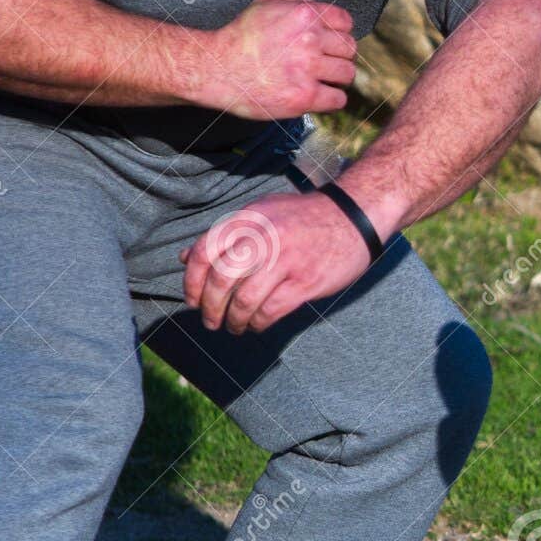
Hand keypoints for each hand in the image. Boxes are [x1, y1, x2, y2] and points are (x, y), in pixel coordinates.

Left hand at [181, 190, 375, 332]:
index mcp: (247, 219)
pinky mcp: (306, 281)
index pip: (204, 252)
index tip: (192, 300)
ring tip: (234, 327)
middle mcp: (263, 237)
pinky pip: (271, 310)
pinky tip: (257, 325)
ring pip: (244, 300)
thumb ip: (225, 235)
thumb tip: (187, 257)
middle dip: (210, 307)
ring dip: (234, 320)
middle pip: (221, 280)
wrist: (354, 216)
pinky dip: (258, 323)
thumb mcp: (261, 213)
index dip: (192, 282)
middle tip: (210, 320)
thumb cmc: (304, 218)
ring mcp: (286, 260)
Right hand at [192, 0, 356, 118]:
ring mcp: (307, 70)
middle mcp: (309, 40)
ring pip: (348, 74)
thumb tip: (321, 10)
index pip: (346, 22)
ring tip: (321, 79)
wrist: (218, 69)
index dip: (340, 33)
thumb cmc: (240, 37)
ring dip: (337, 78)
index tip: (332, 42)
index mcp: (304, 15)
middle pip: (350, 49)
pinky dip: (331, 99)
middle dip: (339, 55)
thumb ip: (297, 4)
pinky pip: (338, 99)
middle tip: (325, 62)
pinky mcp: (304, 96)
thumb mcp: (265, 5)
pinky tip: (318, 95)